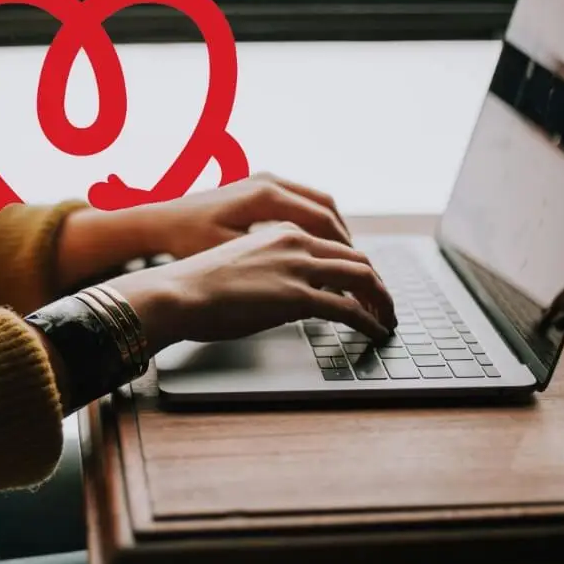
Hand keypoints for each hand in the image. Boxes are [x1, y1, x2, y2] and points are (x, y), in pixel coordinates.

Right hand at [105, 223, 396, 353]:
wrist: (176, 292)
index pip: (334, 244)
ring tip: (387, 319)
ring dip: (381, 300)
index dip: (355, 266)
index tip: (362, 285)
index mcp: (281, 231)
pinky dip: (369, 321)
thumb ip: (267, 269)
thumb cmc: (195, 284)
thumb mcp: (237, 264)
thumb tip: (278, 292)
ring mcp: (298, 268)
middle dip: (377, 283)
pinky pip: (349, 309)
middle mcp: (296, 242)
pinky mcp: (298, 297)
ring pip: (362, 278)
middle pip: (357, 258)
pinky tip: (375, 332)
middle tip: (384, 303)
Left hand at [135, 172, 353, 259]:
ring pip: (315, 201)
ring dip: (331, 229)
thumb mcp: (230, 254)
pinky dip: (314, 222)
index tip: (355, 271)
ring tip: (342, 258)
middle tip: (357, 267)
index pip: (321, 219)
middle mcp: (268, 181)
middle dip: (344, 239)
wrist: (159, 220)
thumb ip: (271, 261)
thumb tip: (312, 277)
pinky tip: (316, 245)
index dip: (343, 247)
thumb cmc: (187, 240)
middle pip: (325, 207)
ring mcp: (263, 180)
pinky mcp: (257, 186)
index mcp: (265, 195)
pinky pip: (299, 201)